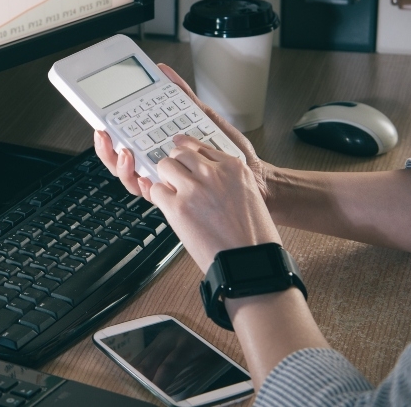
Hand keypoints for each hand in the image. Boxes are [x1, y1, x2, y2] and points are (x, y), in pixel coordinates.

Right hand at [93, 64, 267, 200]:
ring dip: (122, 166)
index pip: (127, 140)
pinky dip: (145, 184)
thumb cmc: (229, 152)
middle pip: (122, 160)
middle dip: (107, 149)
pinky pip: (153, 193)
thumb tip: (164, 71)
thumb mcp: (204, 117)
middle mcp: (158, 164)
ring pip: (131, 178)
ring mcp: (166, 182)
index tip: (102, 119)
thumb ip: (183, 97)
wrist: (255, 176)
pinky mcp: (177, 198)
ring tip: (126, 152)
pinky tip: (147, 174)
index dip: (110, 132)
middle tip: (106, 134)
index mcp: (159, 145)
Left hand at [140, 135, 281, 272]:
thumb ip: (227, 180)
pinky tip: (171, 208)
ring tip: (173, 194)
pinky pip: (157, 190)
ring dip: (166, 179)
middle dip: (177, 166)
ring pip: (165, 165)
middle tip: (178, 180)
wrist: (249, 262)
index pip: (202, 148)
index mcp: (234, 168)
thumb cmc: (253, 237)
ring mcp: (194, 188)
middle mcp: (213, 173)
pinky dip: (160, 198)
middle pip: (181, 153)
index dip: (190, 157)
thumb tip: (205, 177)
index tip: (185, 160)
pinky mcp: (178, 207)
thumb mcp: (249, 195)